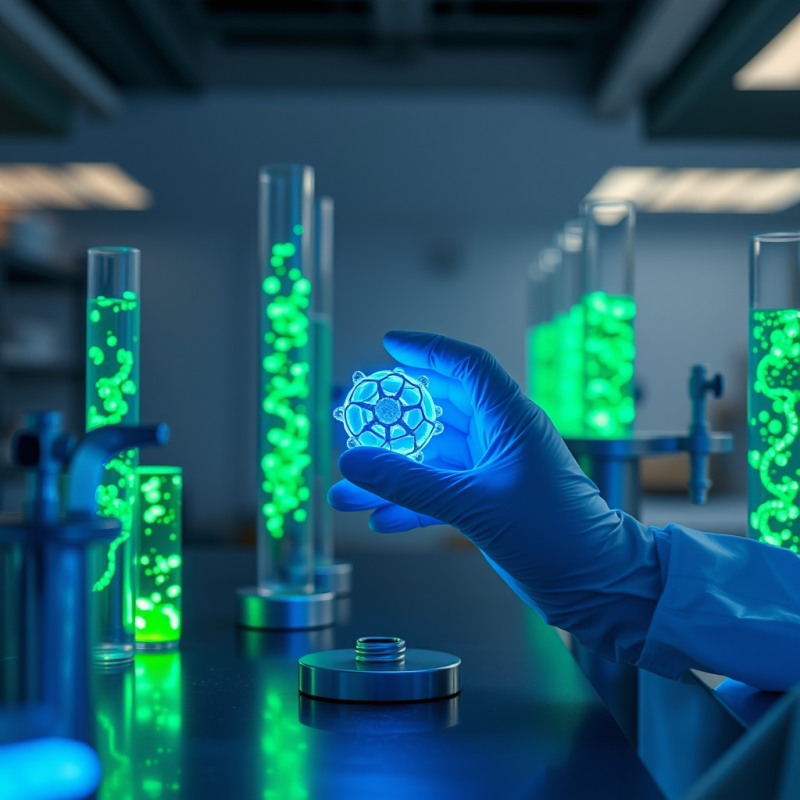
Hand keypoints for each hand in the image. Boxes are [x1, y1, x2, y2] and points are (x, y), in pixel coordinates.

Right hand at [329, 331, 662, 663]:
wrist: (594, 585)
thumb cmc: (555, 534)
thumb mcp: (473, 504)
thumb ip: (409, 483)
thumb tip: (353, 462)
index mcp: (511, 419)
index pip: (466, 367)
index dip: (427, 351)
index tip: (390, 344)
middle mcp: (500, 438)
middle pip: (437, 413)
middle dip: (392, 420)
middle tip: (353, 422)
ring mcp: (491, 472)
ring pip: (429, 461)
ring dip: (390, 475)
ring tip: (346, 488)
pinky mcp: (486, 505)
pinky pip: (436, 495)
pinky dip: (407, 505)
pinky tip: (378, 519)